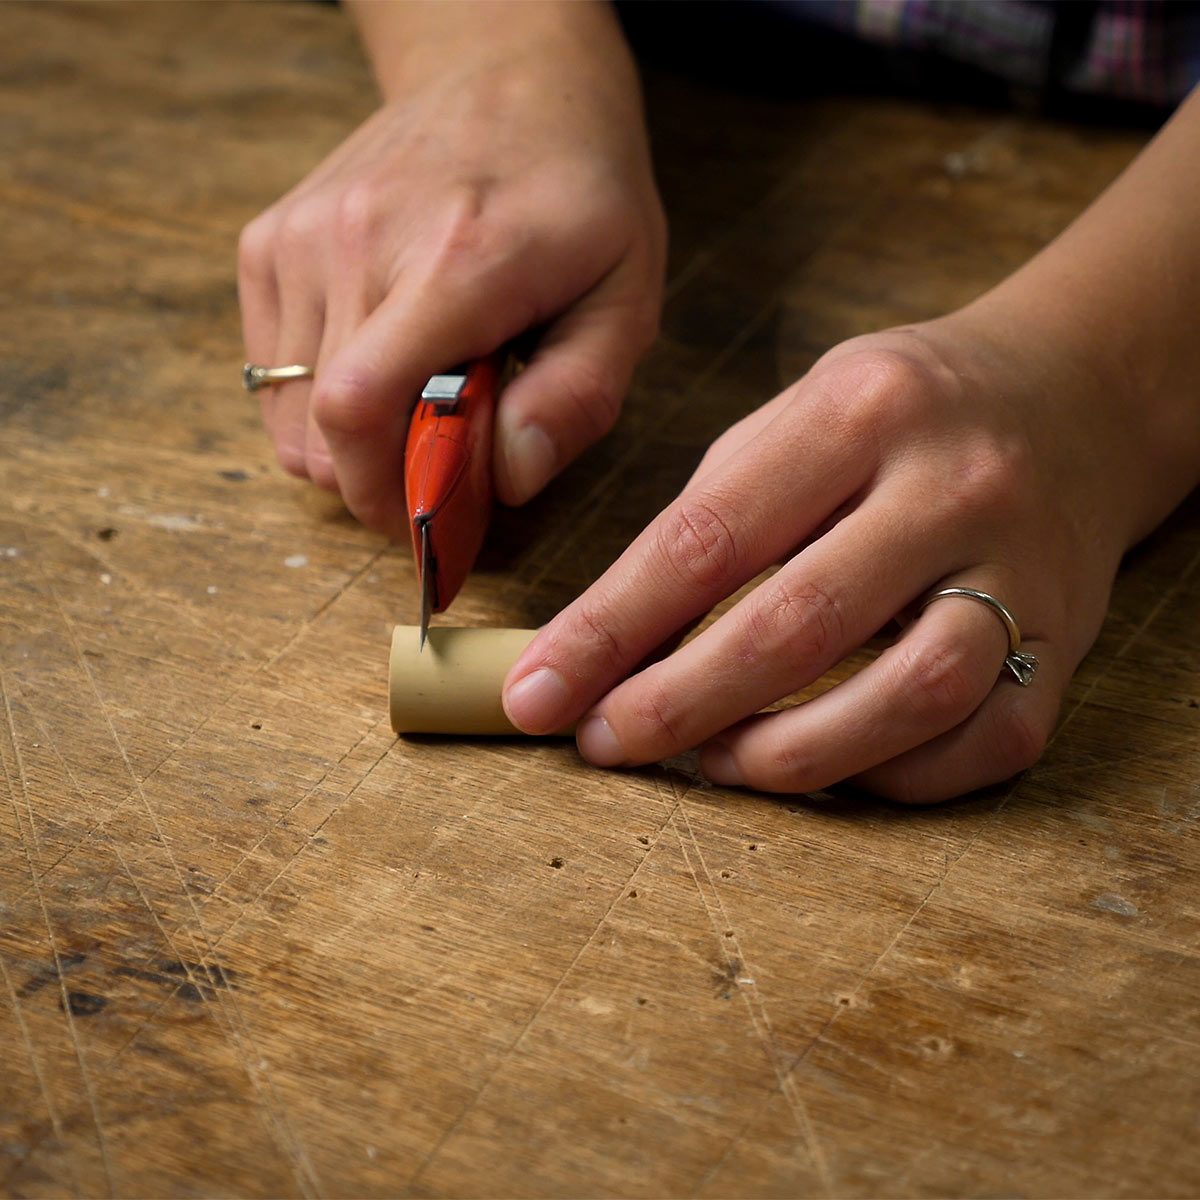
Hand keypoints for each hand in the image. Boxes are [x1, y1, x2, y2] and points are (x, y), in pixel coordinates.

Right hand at [238, 6, 664, 536]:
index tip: (429, 519)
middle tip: (437, 466)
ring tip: (415, 406)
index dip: (382, 494)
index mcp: (456, 263)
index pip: (358, 410)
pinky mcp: (270, 241)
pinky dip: (317, 400)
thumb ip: (577, 396)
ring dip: (348, 444)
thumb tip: (506, 477)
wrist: (503, 74)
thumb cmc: (577, 194)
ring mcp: (301, 238)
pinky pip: (271, 370)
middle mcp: (357, 244)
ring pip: (287, 412)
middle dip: (377, 482)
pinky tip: (380, 363)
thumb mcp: (625, 297)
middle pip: (318, 431)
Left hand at [501, 315, 1144, 803]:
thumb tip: (612, 641)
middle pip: (797, 623)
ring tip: (713, 763)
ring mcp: (1024, 568)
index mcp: (859, 410)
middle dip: (678, 703)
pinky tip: (828, 766)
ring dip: (789, 753)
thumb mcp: (796, 415)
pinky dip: (893, 775)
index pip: (708, 538)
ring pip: (909, 693)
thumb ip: (711, 516)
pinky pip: (983, 740)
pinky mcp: (1068, 640)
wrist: (1074, 399)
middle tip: (604, 743)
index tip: (537, 693)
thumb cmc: (902, 413)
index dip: (609, 629)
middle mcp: (951, 485)